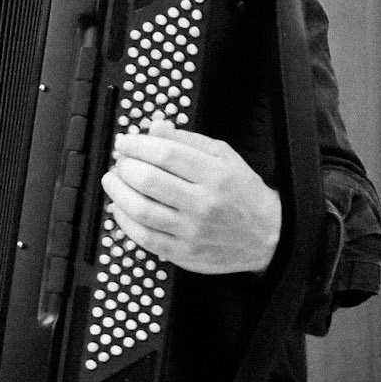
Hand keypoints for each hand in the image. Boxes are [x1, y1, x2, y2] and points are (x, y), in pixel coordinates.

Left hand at [101, 115, 281, 274]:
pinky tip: (119, 208)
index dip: (137, 144)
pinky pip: (144, 237)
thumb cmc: (243, 192)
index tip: (124, 141)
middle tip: (119, 161)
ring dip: (117, 192)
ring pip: (141, 210)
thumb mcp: (224, 156)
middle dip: (124, 166)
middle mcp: (203, 203)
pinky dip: (124, 221)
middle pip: (148, 180)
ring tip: (112, 180)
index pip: (165, 153)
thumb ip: (187, 140)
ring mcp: (192, 231)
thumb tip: (154, 128)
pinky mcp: (184, 254)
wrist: (268, 236)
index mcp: (215, 174)